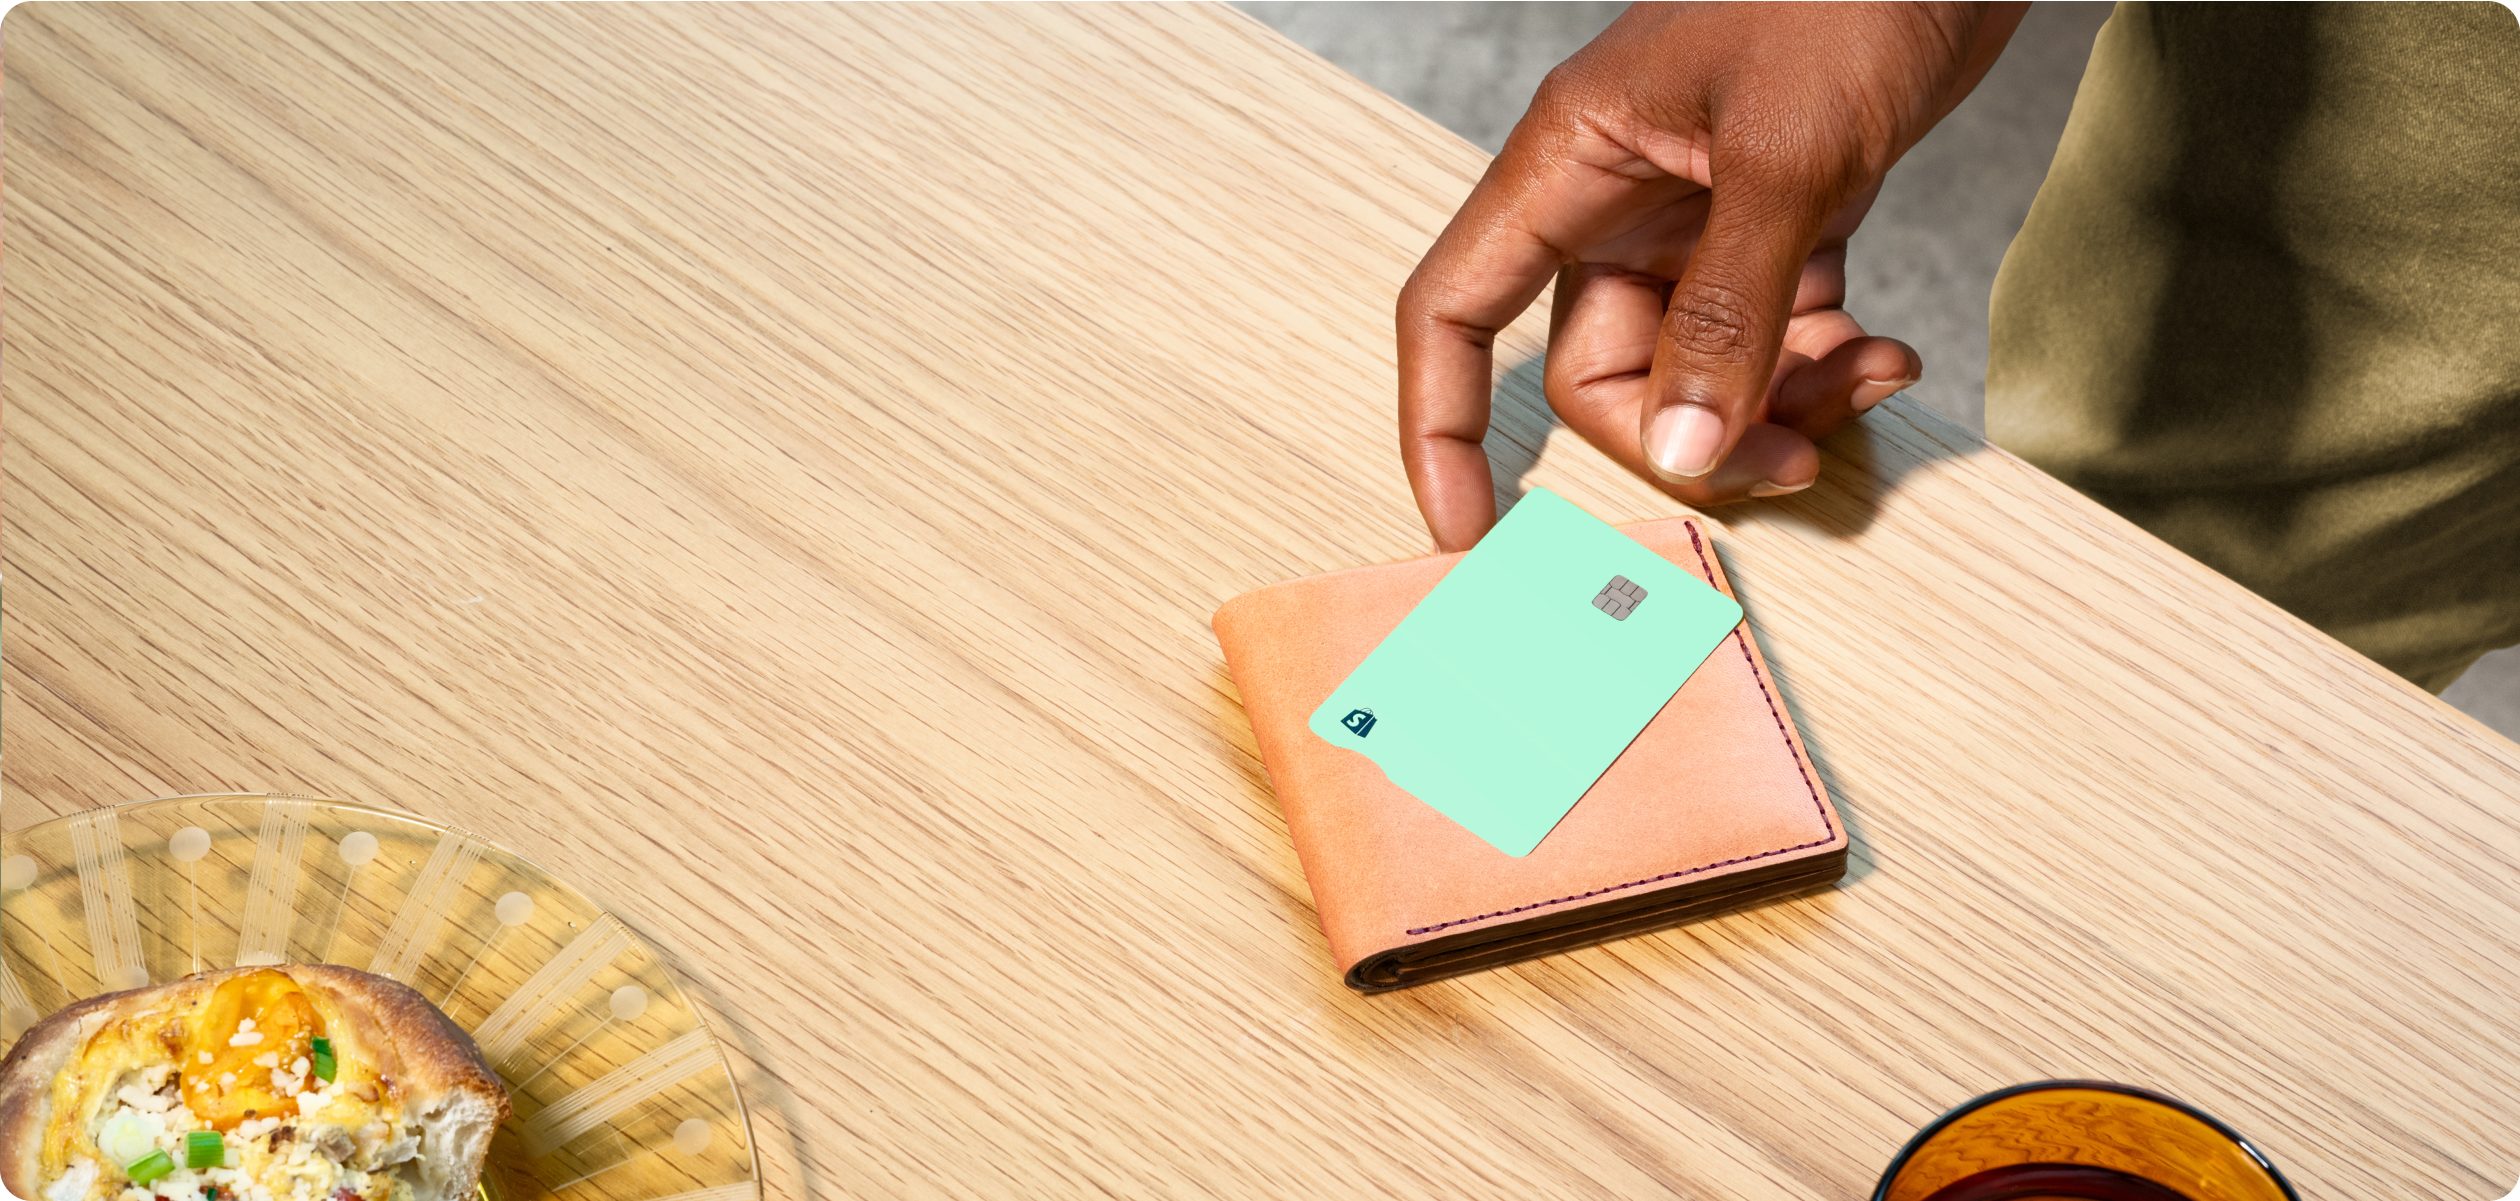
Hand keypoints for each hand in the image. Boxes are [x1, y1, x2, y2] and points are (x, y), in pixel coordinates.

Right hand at [1396, 1, 2028, 549]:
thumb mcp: (1787, 156)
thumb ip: (1729, 312)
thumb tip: (1683, 449)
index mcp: (1571, 164)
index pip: (1454, 312)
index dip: (1441, 424)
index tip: (1464, 528)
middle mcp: (1619, 201)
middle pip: (1600, 374)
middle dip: (1688, 433)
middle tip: (1783, 457)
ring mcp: (1698, 219)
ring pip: (1696, 370)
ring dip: (1779, 403)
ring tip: (1870, 374)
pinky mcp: (1777, 223)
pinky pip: (1771, 341)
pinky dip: (1823, 366)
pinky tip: (1886, 349)